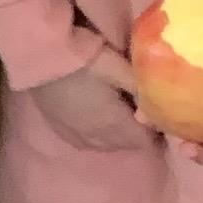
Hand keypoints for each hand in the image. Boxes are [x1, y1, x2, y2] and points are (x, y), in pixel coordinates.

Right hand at [34, 47, 152, 151]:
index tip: (156, 113)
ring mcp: (75, 135)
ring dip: (114, 135)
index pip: (144, 140)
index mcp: (115, 125)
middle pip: (125, 144)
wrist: (41, 57)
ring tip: (116, 114)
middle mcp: (96, 137)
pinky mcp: (59, 128)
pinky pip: (83, 141)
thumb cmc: (86, 60)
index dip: (153, 129)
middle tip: (137, 109)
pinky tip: (93, 120)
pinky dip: (94, 136)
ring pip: (104, 145)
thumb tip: (161, 106)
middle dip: (135, 132)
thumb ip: (142, 89)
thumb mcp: (119, 69)